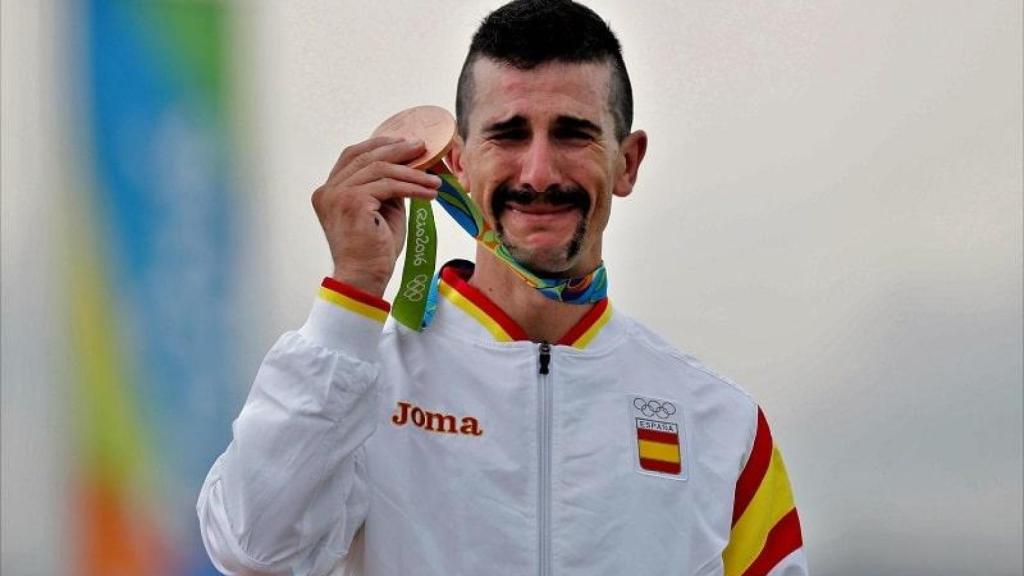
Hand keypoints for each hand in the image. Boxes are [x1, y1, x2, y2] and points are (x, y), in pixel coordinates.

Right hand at [312, 137, 440, 296]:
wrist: (364, 278)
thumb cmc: (374, 251)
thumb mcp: (381, 211)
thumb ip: (386, 188)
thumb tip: (408, 167)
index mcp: (329, 191)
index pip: (352, 156)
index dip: (378, 145)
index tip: (404, 143)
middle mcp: (328, 190)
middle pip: (366, 158)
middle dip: (398, 151)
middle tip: (423, 148)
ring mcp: (337, 195)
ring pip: (381, 170)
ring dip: (412, 173)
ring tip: (434, 180)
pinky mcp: (352, 202)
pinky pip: (389, 186)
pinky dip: (413, 187)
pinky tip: (430, 193)